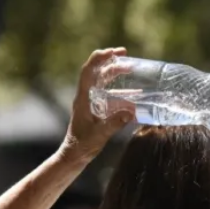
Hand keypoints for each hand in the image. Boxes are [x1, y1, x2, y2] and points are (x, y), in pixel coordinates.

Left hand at [61, 47, 134, 161]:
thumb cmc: (82, 145)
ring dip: (116, 74)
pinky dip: (121, 92)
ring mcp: (91, 103)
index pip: (88, 71)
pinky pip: (110, 96)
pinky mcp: (97, 110)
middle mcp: (86, 97)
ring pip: (104, 82)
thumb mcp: (99, 134)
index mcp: (83, 98)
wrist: (74, 156)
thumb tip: (131, 111)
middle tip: (126, 55)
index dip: (99, 58)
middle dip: (111, 62)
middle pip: (97, 72)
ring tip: (131, 69)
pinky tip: (135, 94)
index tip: (113, 52)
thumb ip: (114, 123)